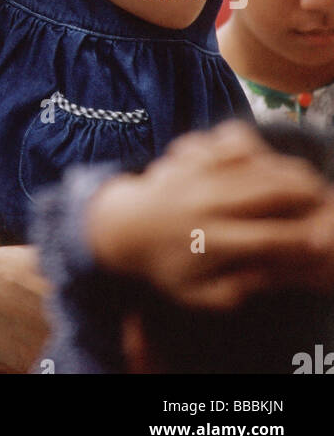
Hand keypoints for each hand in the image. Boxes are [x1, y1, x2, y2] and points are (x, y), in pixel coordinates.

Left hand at [86, 120, 333, 308]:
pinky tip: (263, 156)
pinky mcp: (192, 156)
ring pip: (254, 162)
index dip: (302, 239)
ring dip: (285, 167)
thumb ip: (237, 292)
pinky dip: (252, 144)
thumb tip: (270, 278)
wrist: (122, 228)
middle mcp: (209, 205)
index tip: (321, 241)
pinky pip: (228, 139)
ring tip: (303, 179)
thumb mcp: (198, 296)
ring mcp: (200, 175)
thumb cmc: (166, 268)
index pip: (270, 238)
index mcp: (215, 243)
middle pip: (269, 190)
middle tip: (324, 199)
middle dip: (304, 193)